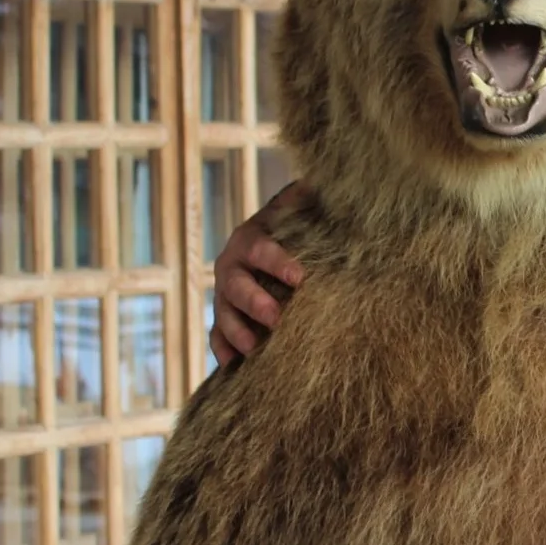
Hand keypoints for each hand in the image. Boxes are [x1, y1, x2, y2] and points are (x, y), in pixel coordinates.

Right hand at [210, 181, 311, 365]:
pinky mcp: (225, 318)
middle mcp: (231, 266)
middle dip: (254, 302)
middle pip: (236, 286)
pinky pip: (216, 337)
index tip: (301, 278)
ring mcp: (225, 295)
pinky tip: (233, 367)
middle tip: (276, 318)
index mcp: (251, 238)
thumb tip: (328, 177)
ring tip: (253, 349)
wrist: (276, 244)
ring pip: (223, 314)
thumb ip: (311, 197)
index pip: (262, 249)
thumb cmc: (296, 227)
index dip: (278, 262)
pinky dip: (223, 351)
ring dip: (236, 331)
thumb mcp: (303, 209)